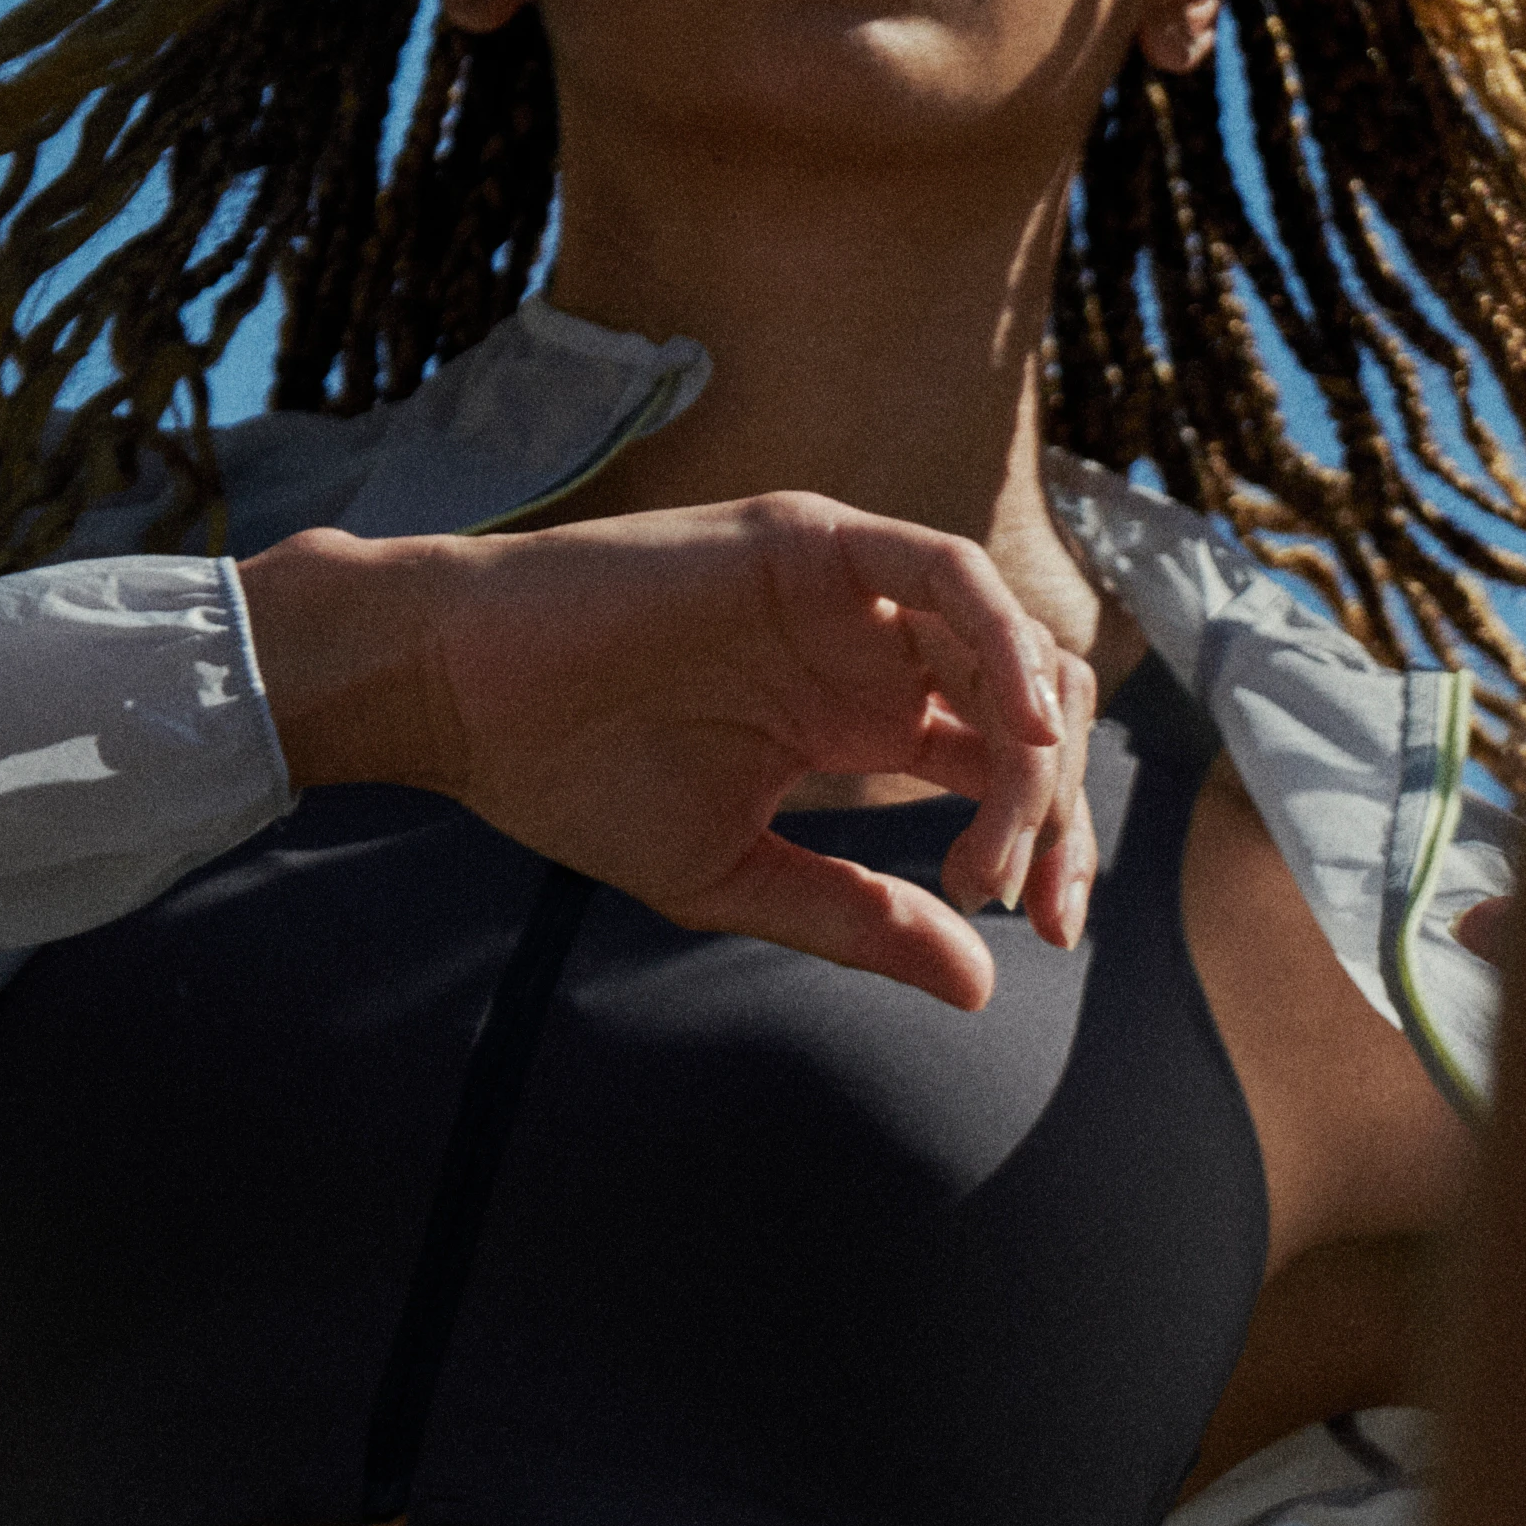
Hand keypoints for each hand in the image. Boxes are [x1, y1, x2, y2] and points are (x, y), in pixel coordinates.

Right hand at [243, 495, 1098, 1011]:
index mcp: (864, 721)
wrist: (467, 699)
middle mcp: (874, 648)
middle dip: (1057, 810)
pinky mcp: (813, 540)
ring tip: (1002, 838)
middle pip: (1028, 710)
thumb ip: (857, 919)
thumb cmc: (578, 781)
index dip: (1050, 844)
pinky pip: (947, 571)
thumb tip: (981, 986)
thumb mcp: (737, 876)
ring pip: (1007, 643)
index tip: (1043, 933)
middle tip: (1027, 903)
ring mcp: (850, 589)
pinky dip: (1000, 642)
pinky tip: (1014, 728)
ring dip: (1034, 743)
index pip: (1006, 767)